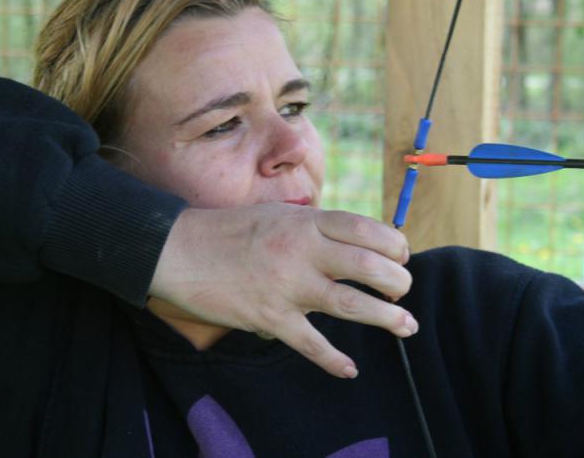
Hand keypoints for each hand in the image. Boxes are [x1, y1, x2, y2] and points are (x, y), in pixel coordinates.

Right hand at [148, 203, 415, 377]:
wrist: (177, 250)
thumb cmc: (228, 230)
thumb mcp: (276, 214)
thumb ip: (312, 227)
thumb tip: (349, 242)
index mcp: (304, 222)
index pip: (366, 229)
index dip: (394, 244)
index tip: (403, 256)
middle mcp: (301, 251)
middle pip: (368, 267)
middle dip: (397, 281)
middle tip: (403, 291)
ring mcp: (286, 285)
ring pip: (349, 304)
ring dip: (385, 317)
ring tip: (405, 325)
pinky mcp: (268, 317)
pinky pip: (310, 343)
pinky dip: (333, 360)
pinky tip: (350, 369)